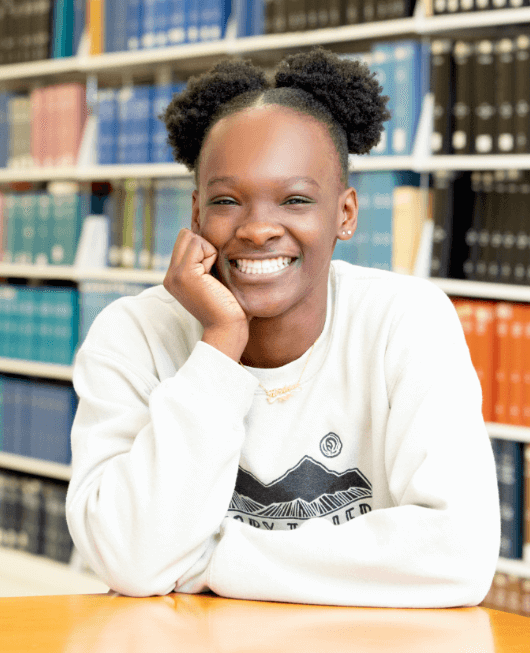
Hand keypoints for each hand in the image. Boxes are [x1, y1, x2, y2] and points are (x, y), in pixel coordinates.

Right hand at [163, 229, 248, 360]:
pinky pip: (199, 244)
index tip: (211, 274)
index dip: (204, 249)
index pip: (185, 241)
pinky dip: (211, 255)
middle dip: (204, 247)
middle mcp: (170, 276)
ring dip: (209, 251)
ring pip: (191, 237)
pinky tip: (213, 278)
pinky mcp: (184, 273)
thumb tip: (210, 239)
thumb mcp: (212, 280)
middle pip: (185, 235)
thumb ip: (205, 263)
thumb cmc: (228, 307)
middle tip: (212, 273)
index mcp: (175, 277)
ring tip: (212, 277)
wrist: (227, 328)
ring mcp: (174, 275)